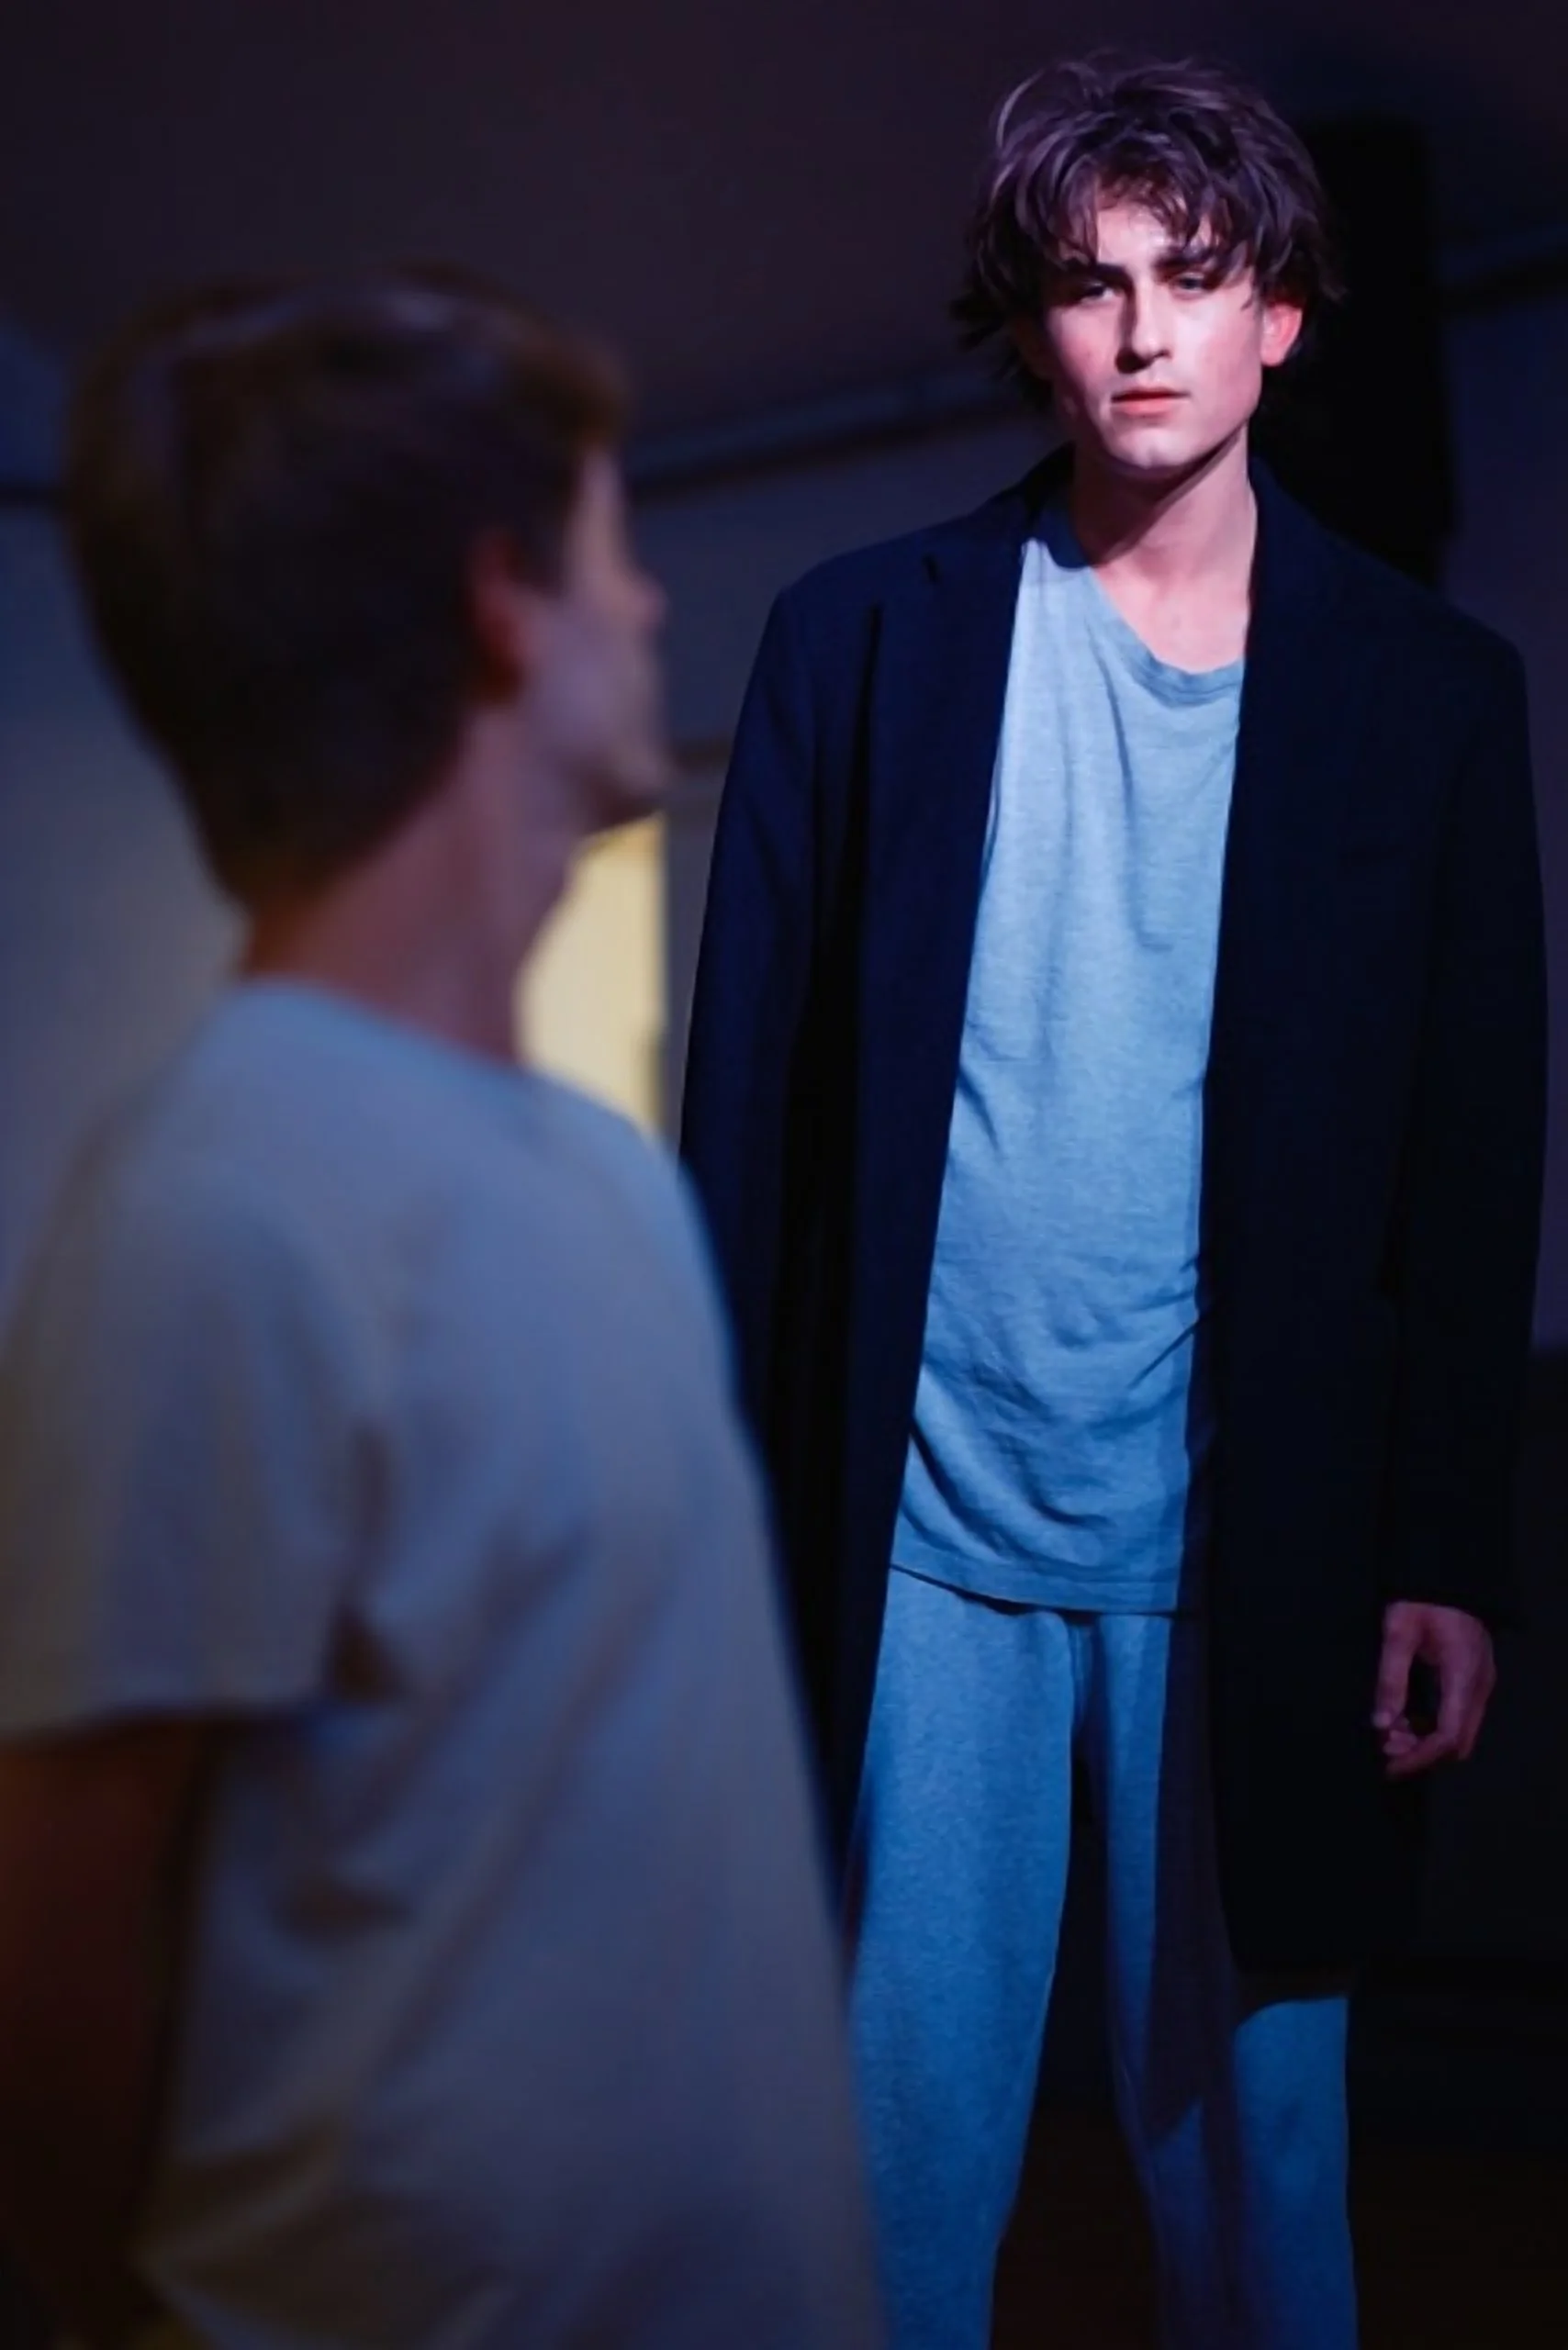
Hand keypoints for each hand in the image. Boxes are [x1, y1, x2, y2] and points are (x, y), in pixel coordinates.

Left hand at [1372, 1601, 1495, 1779]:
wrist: (1444, 1574)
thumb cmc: (1419, 1598)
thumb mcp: (1398, 1632)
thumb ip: (1390, 1679)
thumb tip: (1380, 1723)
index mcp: (1463, 1675)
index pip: (1448, 1735)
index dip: (1419, 1757)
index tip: (1389, 1764)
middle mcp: (1479, 1685)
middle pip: (1458, 1742)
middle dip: (1421, 1752)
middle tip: (1385, 1745)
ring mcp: (1481, 1683)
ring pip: (1460, 1732)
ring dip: (1426, 1740)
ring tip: (1389, 1731)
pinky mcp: (1475, 1680)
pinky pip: (1459, 1717)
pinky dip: (1433, 1725)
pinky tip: (1405, 1717)